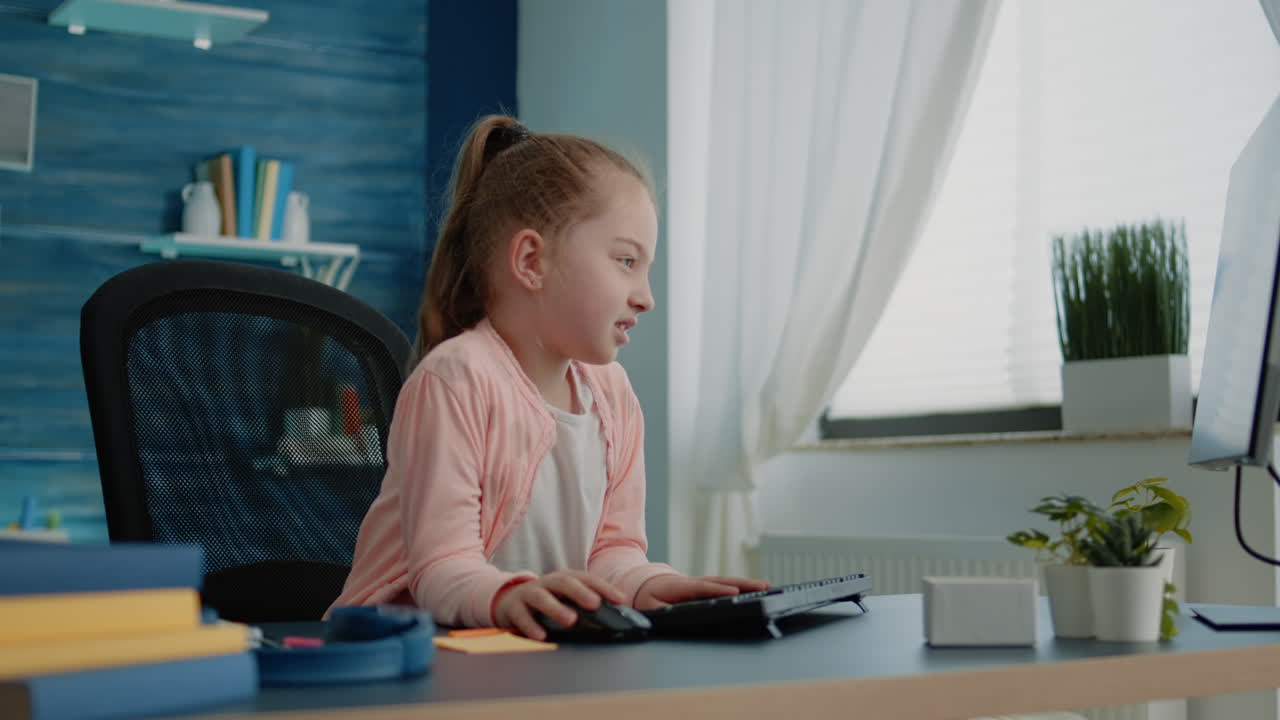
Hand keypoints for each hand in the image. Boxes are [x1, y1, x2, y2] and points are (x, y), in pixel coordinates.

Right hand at [493, 569, 626, 640]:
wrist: (508, 601)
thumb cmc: (546, 602)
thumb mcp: (565, 598)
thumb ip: (586, 604)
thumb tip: (617, 615)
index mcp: (564, 579)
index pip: (586, 579)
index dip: (604, 588)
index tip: (620, 600)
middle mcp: (547, 583)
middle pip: (564, 582)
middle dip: (580, 592)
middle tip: (594, 603)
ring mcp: (529, 593)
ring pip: (541, 597)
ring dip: (556, 607)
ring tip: (570, 619)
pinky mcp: (513, 608)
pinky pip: (521, 616)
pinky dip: (530, 626)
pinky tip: (540, 636)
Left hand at [633, 575, 770, 610]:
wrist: (648, 584)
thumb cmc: (649, 597)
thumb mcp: (649, 607)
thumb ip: (660, 612)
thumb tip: (671, 617)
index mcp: (681, 587)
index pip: (701, 587)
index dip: (717, 590)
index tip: (733, 591)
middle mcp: (695, 582)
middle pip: (721, 581)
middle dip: (742, 583)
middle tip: (762, 586)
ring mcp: (703, 583)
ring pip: (726, 581)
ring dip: (747, 583)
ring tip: (767, 585)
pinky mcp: (708, 586)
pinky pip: (726, 585)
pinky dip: (742, 586)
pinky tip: (759, 589)